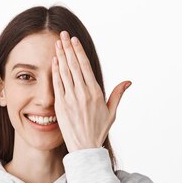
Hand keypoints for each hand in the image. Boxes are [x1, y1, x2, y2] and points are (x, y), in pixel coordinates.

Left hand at [51, 30, 131, 152]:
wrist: (85, 148)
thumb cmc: (98, 131)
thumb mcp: (111, 113)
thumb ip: (117, 95)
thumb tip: (128, 82)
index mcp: (95, 93)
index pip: (85, 66)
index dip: (79, 51)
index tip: (74, 41)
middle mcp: (83, 94)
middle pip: (74, 65)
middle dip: (68, 48)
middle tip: (63, 35)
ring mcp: (71, 99)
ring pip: (64, 73)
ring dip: (60, 56)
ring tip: (57, 43)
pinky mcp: (61, 106)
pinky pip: (57, 85)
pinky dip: (55, 72)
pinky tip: (54, 61)